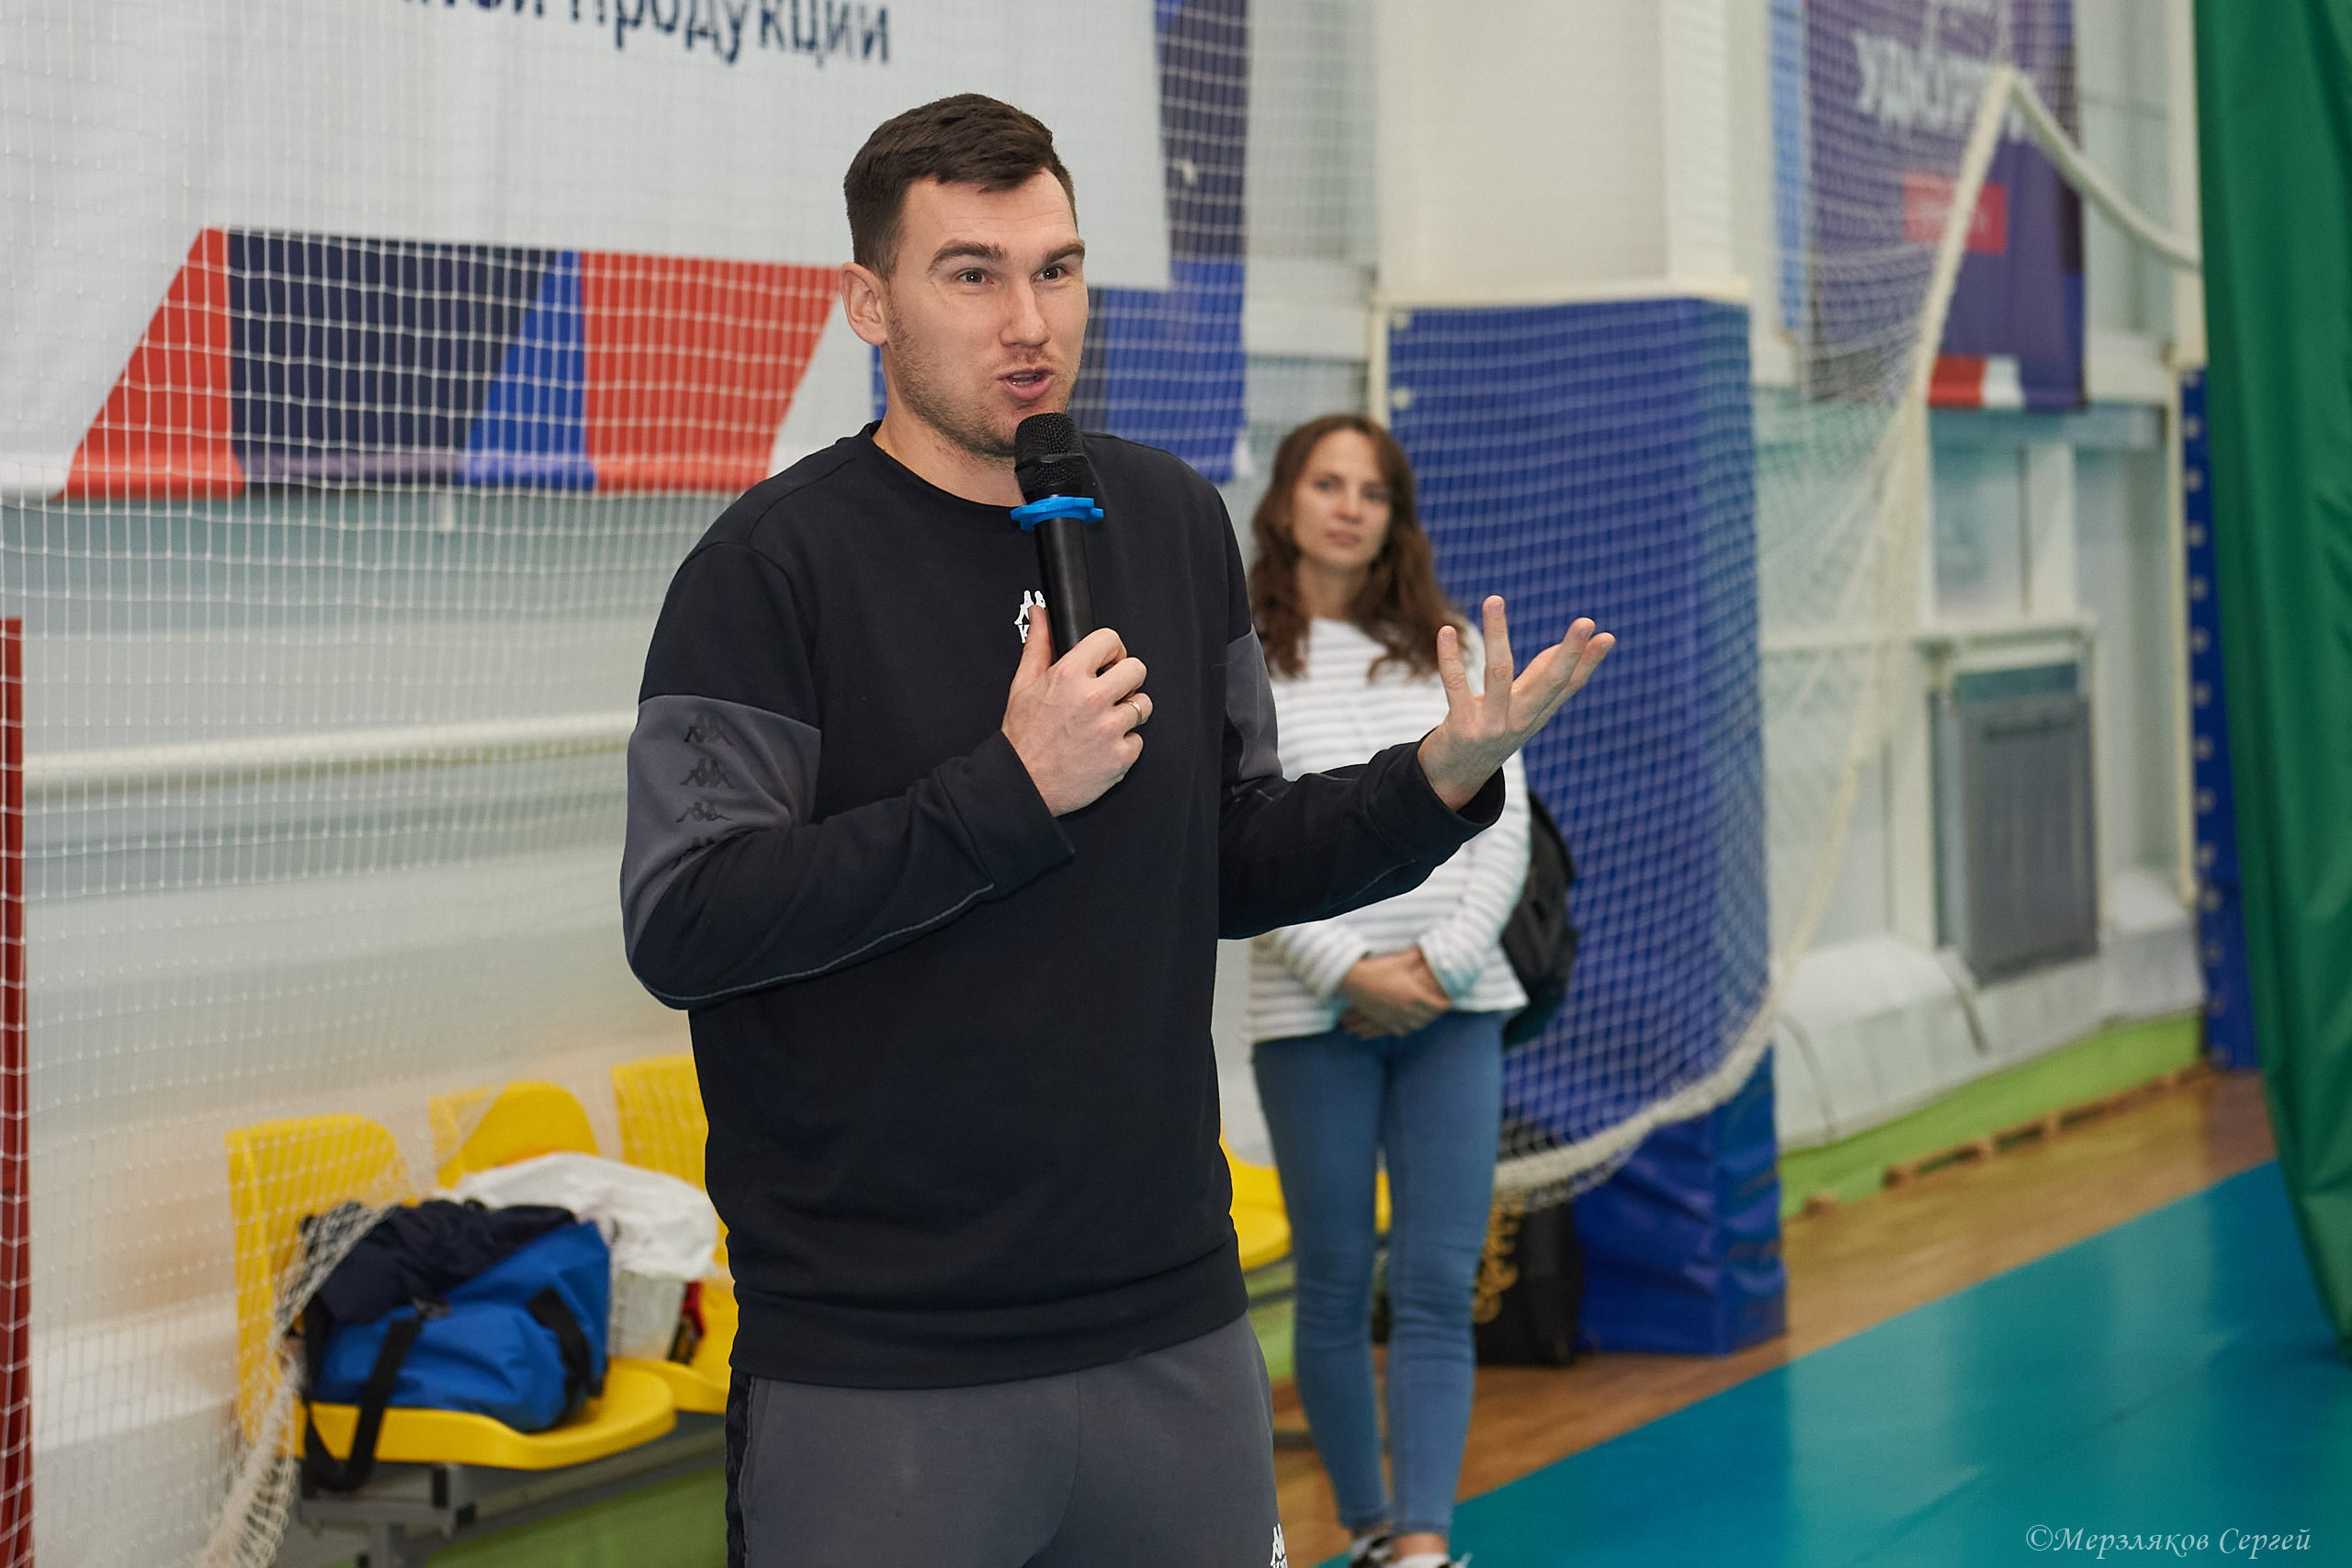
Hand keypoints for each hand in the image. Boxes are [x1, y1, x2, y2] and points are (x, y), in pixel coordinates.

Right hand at [1002, 619, 1151, 815]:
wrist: (1022, 784)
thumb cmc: (1022, 737)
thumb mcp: (1023, 685)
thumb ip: (1038, 646)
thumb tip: (1040, 614)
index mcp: (1068, 676)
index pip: (1110, 640)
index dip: (1110, 651)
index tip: (1107, 662)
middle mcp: (1092, 699)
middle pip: (1138, 669)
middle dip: (1126, 679)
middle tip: (1110, 693)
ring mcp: (1109, 729)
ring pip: (1144, 705)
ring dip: (1129, 712)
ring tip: (1105, 723)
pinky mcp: (1120, 757)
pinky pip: (1138, 741)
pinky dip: (1124, 745)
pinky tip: (1102, 748)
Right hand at [1336, 947, 1450, 1037]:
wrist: (1355, 982)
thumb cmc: (1378, 969)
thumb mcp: (1400, 961)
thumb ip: (1416, 956)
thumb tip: (1426, 947)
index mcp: (1414, 995)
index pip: (1437, 1005)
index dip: (1445, 1003)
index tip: (1449, 1001)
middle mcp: (1407, 1009)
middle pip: (1428, 1017)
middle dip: (1436, 1013)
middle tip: (1439, 1008)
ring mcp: (1395, 1017)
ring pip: (1416, 1026)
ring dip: (1424, 1022)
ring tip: (1426, 1017)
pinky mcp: (1384, 1022)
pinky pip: (1401, 1030)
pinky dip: (1408, 1028)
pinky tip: (1409, 1024)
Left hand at [1417, 596, 1613, 809]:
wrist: (1454, 778)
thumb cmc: (1490, 733)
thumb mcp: (1520, 709)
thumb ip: (1539, 677)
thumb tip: (1562, 647)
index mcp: (1538, 713)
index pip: (1570, 685)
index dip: (1589, 662)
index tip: (1608, 636)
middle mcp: (1520, 720)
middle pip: (1550, 682)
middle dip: (1569, 653)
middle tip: (1586, 622)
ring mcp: (1491, 725)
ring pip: (1498, 672)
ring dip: (1496, 633)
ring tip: (1494, 599)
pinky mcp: (1461, 727)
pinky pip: (1455, 685)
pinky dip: (1449, 657)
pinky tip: (1446, 631)